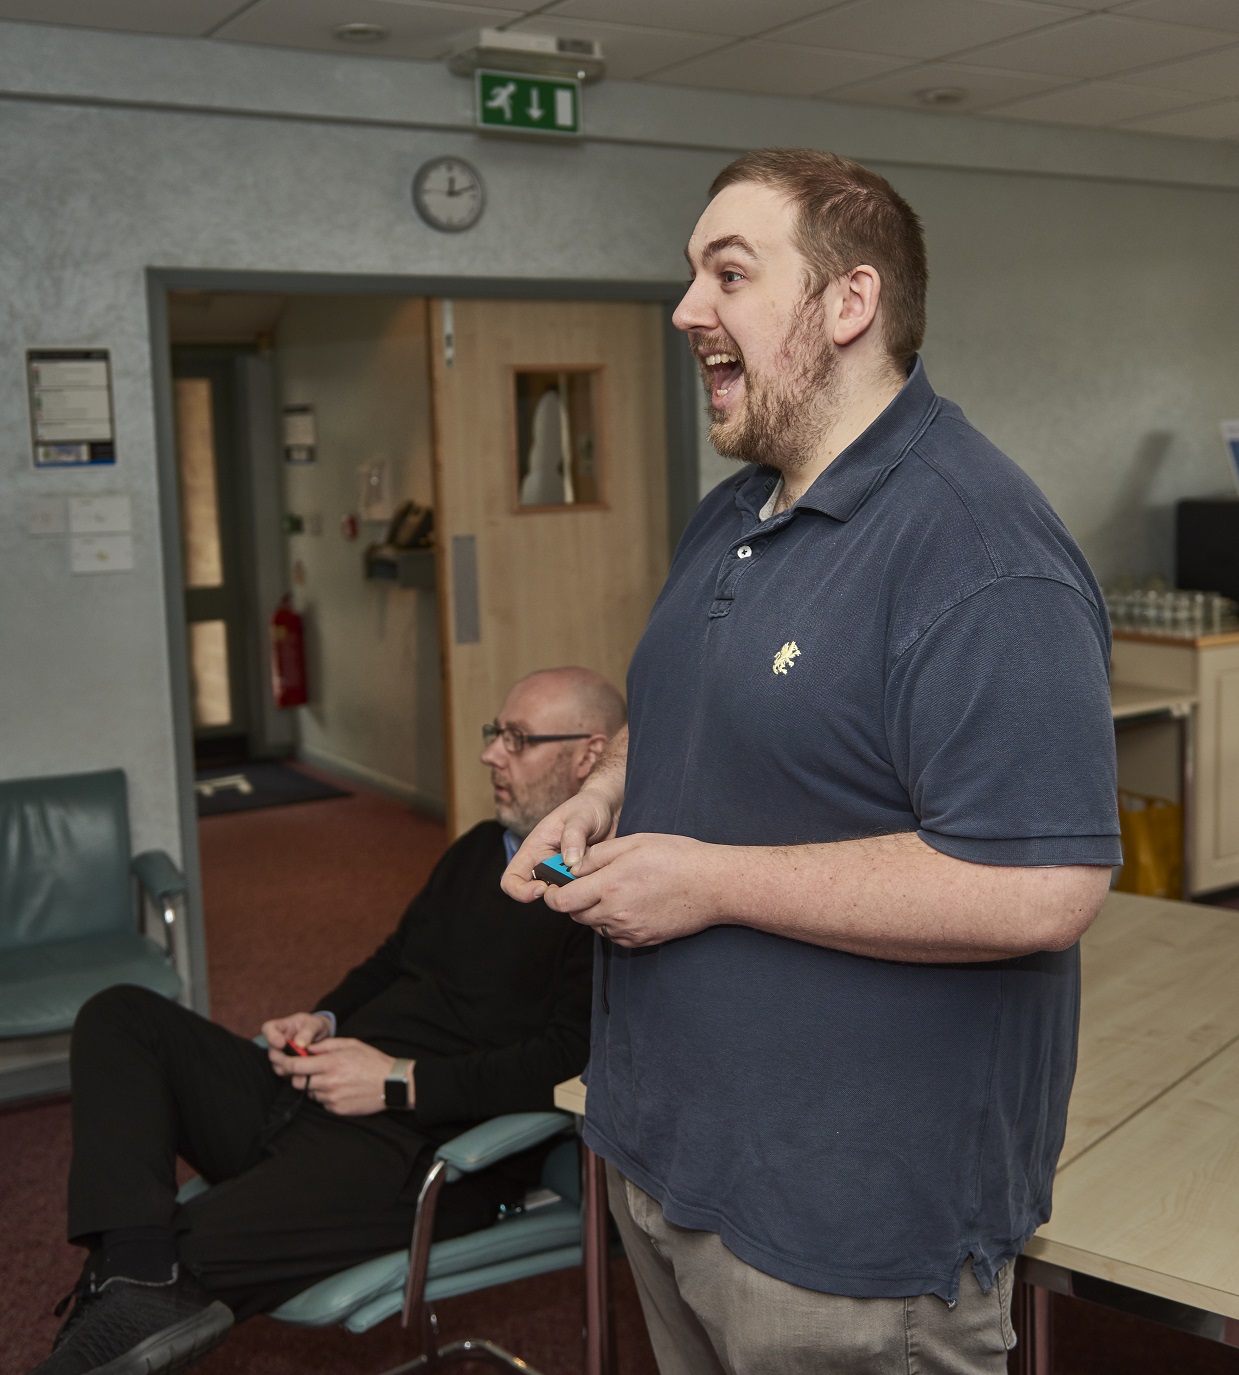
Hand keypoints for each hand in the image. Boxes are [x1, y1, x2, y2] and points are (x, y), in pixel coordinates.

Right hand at [263, 1011, 331, 1071]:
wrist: (321, 1037)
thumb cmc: (315, 1026)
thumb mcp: (315, 1024)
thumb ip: (307, 1032)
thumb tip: (299, 1044)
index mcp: (281, 1027)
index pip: (268, 1028)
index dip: (272, 1037)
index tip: (282, 1044)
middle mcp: (277, 1043)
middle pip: (272, 1053)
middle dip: (284, 1058)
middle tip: (300, 1058)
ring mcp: (280, 1057)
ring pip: (278, 1067)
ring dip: (292, 1068)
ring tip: (307, 1064)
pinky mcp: (286, 1068)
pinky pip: (287, 1075)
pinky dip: (296, 1074)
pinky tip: (307, 1071)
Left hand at [269, 1037, 407, 1115]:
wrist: (392, 1084)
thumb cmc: (372, 1061)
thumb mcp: (351, 1044)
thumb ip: (326, 1045)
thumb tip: (306, 1048)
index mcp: (331, 1063)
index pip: (296, 1066)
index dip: (285, 1064)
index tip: (282, 1062)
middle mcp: (329, 1081)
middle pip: (298, 1082)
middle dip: (300, 1076)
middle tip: (310, 1071)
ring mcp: (332, 1098)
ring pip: (310, 1093)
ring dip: (315, 1086)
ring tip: (332, 1079)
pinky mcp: (337, 1109)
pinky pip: (322, 1103)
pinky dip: (326, 1096)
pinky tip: (340, 1089)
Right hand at [502, 787, 620, 903]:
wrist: (607, 809)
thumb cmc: (587, 807)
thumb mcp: (580, 817)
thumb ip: (573, 836)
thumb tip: (571, 862)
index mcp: (534, 849)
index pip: (511, 879)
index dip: (521, 891)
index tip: (543, 888)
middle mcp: (545, 865)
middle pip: (541, 893)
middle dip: (559, 892)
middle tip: (579, 878)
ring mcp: (563, 874)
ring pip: (562, 895)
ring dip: (577, 889)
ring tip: (593, 871)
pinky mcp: (579, 879)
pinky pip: (580, 893)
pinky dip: (589, 888)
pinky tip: (601, 872)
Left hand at [541, 833, 724, 947]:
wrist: (713, 885)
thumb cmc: (677, 857)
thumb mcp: (634, 843)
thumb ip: (597, 856)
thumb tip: (571, 866)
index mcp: (610, 886)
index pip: (562, 901)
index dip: (553, 893)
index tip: (555, 884)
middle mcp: (616, 913)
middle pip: (576, 915)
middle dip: (574, 900)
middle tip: (587, 882)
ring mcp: (629, 930)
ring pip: (595, 925)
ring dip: (594, 910)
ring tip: (616, 889)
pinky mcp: (642, 940)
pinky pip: (615, 934)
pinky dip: (613, 921)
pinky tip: (631, 903)